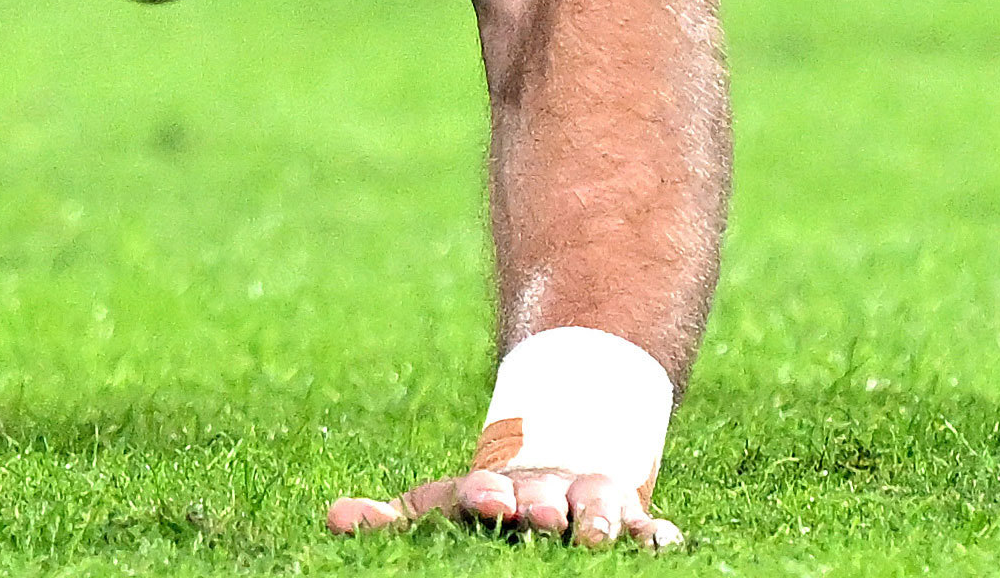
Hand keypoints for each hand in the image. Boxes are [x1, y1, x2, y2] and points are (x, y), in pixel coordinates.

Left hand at [328, 467, 679, 550]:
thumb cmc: (485, 502)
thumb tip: (334, 519)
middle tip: (539, 516)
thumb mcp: (438, 508)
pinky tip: (665, 541)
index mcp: (491, 493)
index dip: (485, 496)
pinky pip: (645, 525)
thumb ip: (392, 520)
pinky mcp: (626, 518)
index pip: (483, 493)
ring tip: (598, 535)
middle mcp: (542, 493)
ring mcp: (585, 502)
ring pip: (596, 507)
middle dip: (541, 507)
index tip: (490, 503)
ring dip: (598, 519)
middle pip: (542, 497)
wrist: (556, 458)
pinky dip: (654, 532)